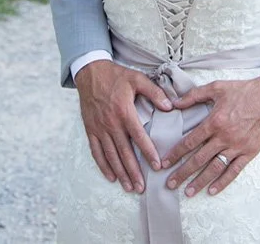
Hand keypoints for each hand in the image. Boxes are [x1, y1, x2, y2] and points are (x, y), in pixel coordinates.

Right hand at [74, 59, 173, 194]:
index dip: (148, 152)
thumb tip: (170, 106)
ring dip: (120, 173)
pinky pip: (96, 151)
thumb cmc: (115, 75)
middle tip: (142, 187)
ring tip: (129, 187)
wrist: (90, 71)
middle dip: (134, 172)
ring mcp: (99, 127)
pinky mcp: (90, 129)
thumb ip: (154, 92)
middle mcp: (111, 123)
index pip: (139, 137)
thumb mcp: (136, 78)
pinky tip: (111, 176)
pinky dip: (103, 165)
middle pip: (124, 152)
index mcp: (124, 111)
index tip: (157, 166)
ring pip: (110, 155)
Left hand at [163, 74, 259, 196]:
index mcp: (214, 121)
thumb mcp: (216, 87)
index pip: (190, 141)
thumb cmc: (241, 91)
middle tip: (170, 184)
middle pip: (199, 159)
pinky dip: (223, 182)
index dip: (176, 153)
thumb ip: (194, 95)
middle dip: (183, 172)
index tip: (165, 163)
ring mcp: (237, 147)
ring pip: (215, 168)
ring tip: (188, 192)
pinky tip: (212, 191)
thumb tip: (174, 103)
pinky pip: (234, 171)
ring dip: (200, 181)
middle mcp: (224, 137)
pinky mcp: (248, 153)